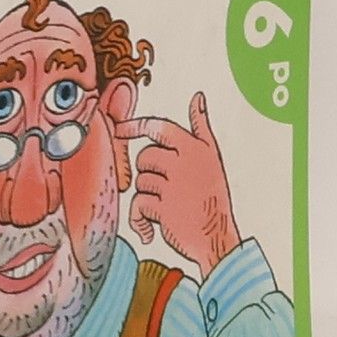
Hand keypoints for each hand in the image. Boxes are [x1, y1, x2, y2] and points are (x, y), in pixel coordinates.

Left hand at [117, 92, 240, 277]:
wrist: (217, 239)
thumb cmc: (212, 195)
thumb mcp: (212, 157)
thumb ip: (201, 127)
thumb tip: (198, 97)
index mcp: (195, 147)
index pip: (158, 127)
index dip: (135, 126)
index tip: (118, 129)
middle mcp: (184, 163)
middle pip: (144, 157)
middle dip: (148, 172)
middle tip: (165, 189)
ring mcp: (173, 186)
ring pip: (140, 181)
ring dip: (147, 196)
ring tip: (165, 207)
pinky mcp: (163, 209)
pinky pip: (138, 204)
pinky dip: (139, 219)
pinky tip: (150, 228)